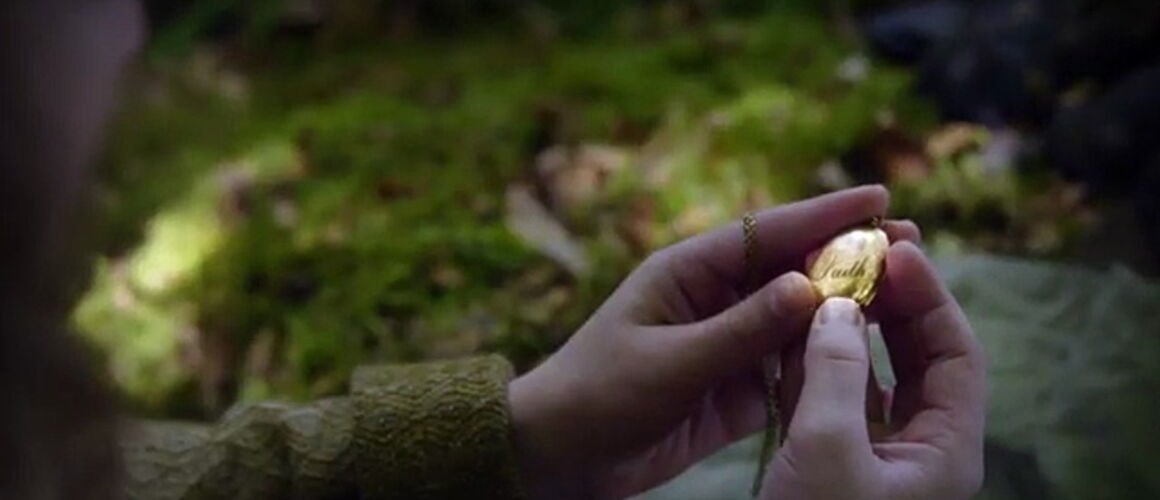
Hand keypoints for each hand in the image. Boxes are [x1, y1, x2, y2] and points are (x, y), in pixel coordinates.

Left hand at [508, 186, 920, 498]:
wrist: (560, 454)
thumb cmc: (598, 394)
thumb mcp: (670, 362)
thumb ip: (740, 329)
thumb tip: (808, 286)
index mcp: (686, 272)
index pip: (765, 233)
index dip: (825, 214)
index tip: (880, 199)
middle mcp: (711, 299)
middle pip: (790, 269)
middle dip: (847, 256)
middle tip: (912, 243)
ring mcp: (725, 342)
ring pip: (794, 318)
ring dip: (843, 308)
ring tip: (904, 297)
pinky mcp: (731, 386)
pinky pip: (785, 366)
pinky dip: (820, 361)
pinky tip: (863, 356)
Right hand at [763, 243, 985, 498]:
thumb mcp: (828, 448)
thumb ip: (836, 370)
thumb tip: (838, 304)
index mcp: (945, 452)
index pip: (956, 355)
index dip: (929, 297)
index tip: (895, 252)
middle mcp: (918, 452)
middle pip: (916, 359)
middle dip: (888, 304)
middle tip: (859, 254)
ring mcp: (874, 459)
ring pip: (866, 377)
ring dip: (842, 331)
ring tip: (817, 283)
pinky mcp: (831, 465)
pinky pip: (830, 402)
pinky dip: (810, 367)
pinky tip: (787, 334)